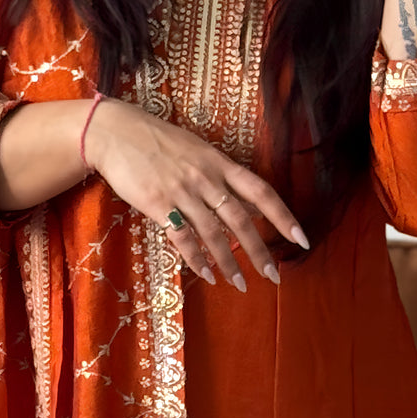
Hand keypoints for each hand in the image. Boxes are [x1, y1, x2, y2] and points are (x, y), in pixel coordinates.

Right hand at [84, 98, 307, 289]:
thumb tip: (249, 204)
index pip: (261, 192)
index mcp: (220, 163)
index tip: (301, 239)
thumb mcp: (198, 151)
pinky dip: (197, 259)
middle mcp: (206, 178)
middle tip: (273, 276)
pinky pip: (182, 237)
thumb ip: (222, 176)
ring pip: (214, 233)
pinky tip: (207, 275)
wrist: (116, 132)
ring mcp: (182, 191)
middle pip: (241, 219)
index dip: (283, 216)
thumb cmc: (157, 141)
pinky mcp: (158, 204)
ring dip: (229, 262)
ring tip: (241, 285)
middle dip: (259, 251)